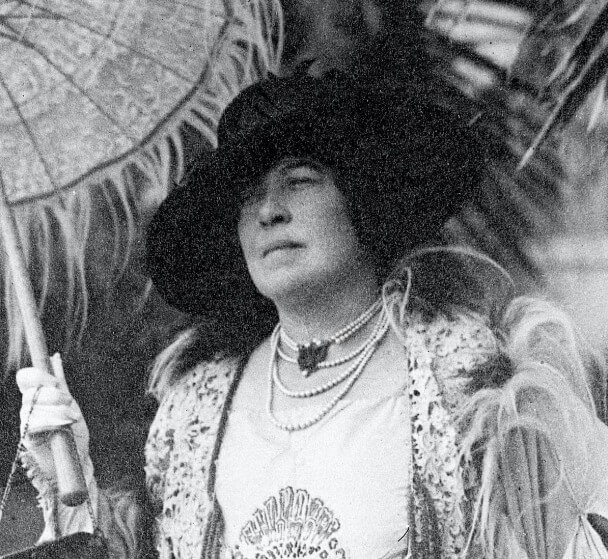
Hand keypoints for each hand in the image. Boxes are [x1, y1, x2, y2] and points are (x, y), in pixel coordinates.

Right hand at [16, 353, 90, 487]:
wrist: (75, 460)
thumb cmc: (72, 432)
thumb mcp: (68, 404)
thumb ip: (60, 385)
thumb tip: (55, 358)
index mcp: (38, 397)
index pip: (26, 377)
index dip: (38, 375)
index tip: (56, 381)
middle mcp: (29, 408)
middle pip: (31, 390)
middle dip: (53, 394)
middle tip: (69, 401)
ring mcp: (27, 423)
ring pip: (32, 406)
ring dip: (56, 410)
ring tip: (71, 419)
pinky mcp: (28, 439)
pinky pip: (33, 424)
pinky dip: (51, 422)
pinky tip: (63, 426)